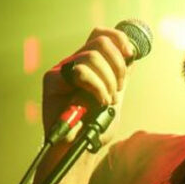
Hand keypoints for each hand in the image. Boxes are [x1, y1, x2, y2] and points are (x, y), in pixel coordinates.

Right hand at [43, 27, 135, 144]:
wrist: (80, 148)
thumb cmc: (95, 126)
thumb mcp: (115, 95)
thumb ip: (121, 75)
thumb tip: (132, 53)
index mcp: (89, 64)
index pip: (101, 35)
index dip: (119, 39)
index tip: (131, 55)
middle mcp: (74, 62)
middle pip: (100, 41)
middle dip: (117, 66)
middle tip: (118, 89)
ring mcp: (62, 70)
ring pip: (92, 57)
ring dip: (108, 81)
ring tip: (107, 100)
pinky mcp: (52, 80)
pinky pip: (81, 72)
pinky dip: (97, 87)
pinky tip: (98, 101)